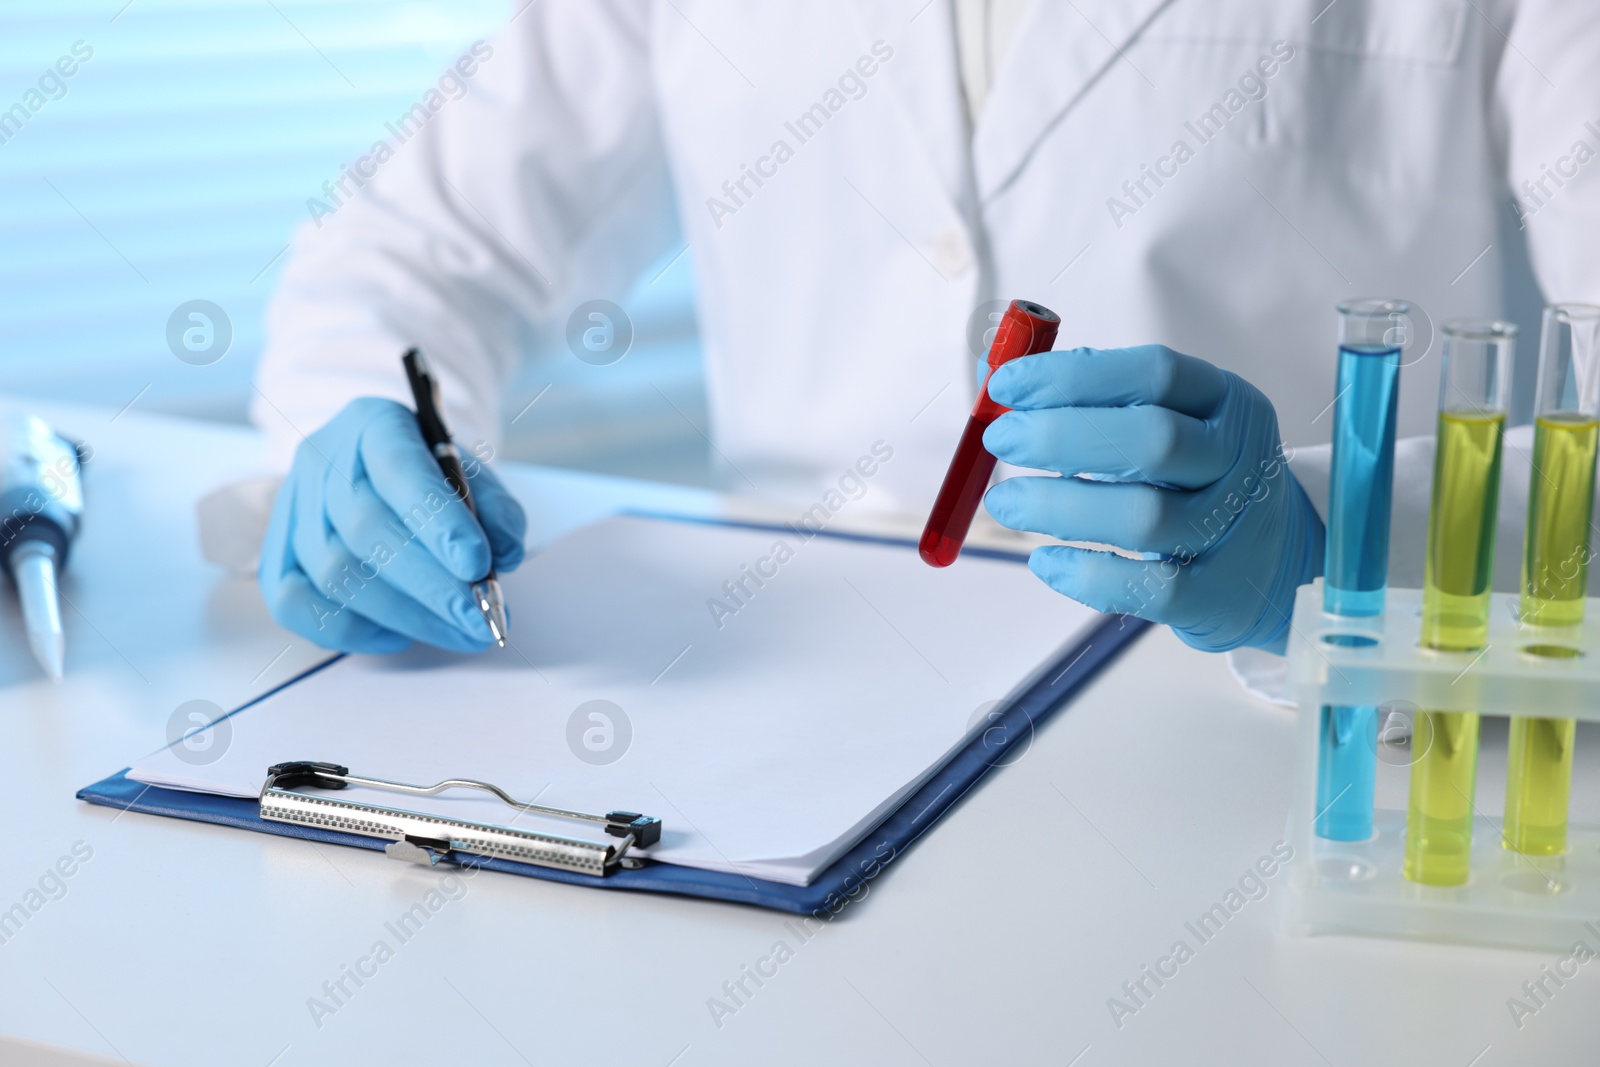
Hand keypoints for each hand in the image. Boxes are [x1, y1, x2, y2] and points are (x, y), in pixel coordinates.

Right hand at [259, 397, 526, 652]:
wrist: (373, 472)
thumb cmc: (429, 476)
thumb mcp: (472, 475)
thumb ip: (495, 510)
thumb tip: (504, 554)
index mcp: (374, 423)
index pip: (399, 468)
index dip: (437, 520)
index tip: (478, 565)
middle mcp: (322, 460)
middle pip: (365, 528)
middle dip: (430, 584)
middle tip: (479, 620)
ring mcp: (292, 508)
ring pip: (334, 572)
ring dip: (404, 614)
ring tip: (459, 633)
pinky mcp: (276, 553)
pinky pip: (294, 604)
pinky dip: (348, 630)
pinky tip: (397, 636)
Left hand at [981, 345, 1323, 652]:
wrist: (1275, 559)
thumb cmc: (1192, 479)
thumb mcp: (1166, 420)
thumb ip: (1088, 398)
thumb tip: (996, 376)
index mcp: (1225, 401)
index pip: (1154, 374)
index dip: (1072, 376)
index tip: (1006, 384)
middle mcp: (1238, 460)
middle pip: (1152, 441)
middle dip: (1061, 437)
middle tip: (1002, 440)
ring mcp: (1234, 529)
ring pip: (1144, 519)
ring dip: (1059, 507)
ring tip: (1006, 503)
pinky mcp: (1217, 594)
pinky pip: (1148, 588)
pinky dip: (1086, 576)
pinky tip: (1045, 562)